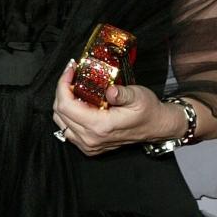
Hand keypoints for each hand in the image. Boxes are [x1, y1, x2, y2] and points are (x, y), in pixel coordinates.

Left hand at [52, 61, 185, 154]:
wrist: (156, 127)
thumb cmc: (148, 111)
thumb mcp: (138, 96)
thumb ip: (122, 93)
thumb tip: (110, 90)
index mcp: (100, 126)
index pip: (66, 106)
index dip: (62, 85)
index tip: (70, 70)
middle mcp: (90, 138)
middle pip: (60, 113)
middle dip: (62, 91)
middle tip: (71, 75)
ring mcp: (88, 145)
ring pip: (61, 121)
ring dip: (63, 102)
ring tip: (73, 87)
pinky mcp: (89, 146)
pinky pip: (68, 129)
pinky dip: (68, 114)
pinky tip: (78, 101)